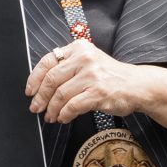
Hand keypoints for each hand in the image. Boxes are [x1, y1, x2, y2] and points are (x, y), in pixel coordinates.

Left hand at [26, 40, 146, 123]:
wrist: (137, 86)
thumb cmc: (110, 76)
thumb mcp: (89, 61)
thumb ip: (68, 66)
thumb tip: (40, 85)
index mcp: (79, 48)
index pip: (47, 61)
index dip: (34, 78)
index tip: (30, 91)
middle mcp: (84, 59)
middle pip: (51, 79)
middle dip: (40, 97)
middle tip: (36, 108)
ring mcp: (92, 75)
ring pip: (60, 95)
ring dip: (52, 109)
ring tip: (51, 116)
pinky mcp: (98, 92)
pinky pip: (72, 106)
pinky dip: (64, 114)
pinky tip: (63, 118)